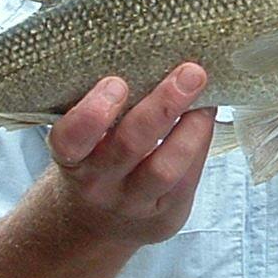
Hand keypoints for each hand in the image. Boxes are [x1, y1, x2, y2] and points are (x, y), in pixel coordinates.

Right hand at [38, 63, 217, 248]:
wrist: (92, 225)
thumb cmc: (91, 161)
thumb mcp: (82, 140)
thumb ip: (102, 109)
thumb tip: (150, 52)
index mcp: (71, 158)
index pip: (70, 139)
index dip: (92, 113)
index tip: (116, 83)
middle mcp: (98, 183)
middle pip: (129, 146)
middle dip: (162, 106)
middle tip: (190, 72)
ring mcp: (132, 203)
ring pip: (164, 168)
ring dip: (192, 128)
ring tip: (207, 98)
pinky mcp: (165, 215)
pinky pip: (187, 179)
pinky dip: (200, 144)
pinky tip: (206, 118)